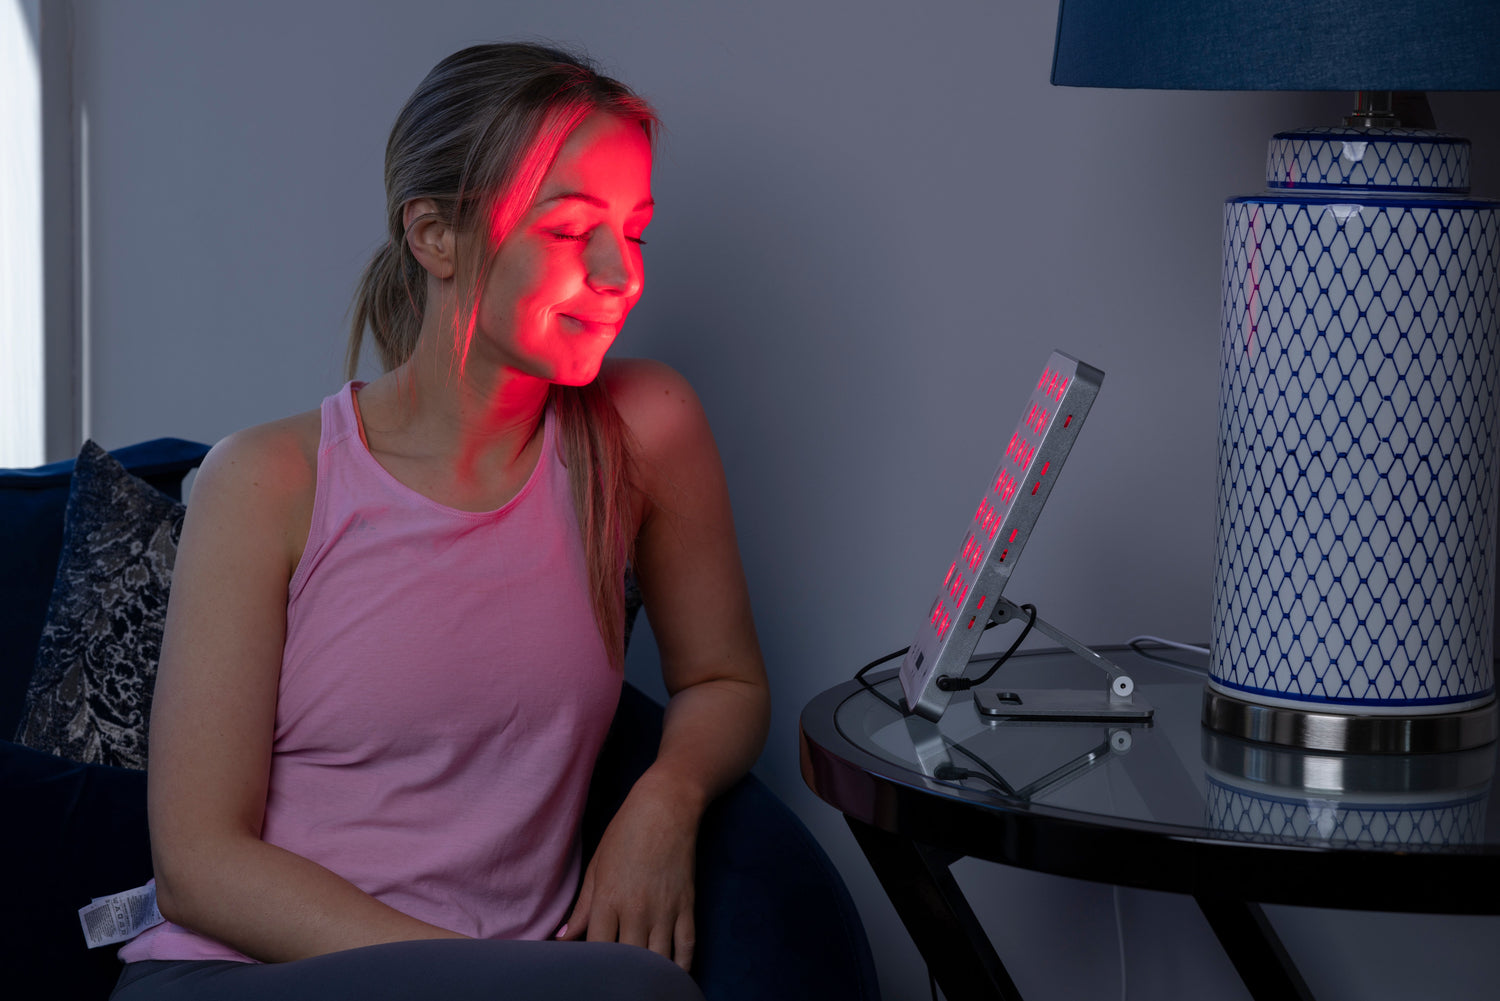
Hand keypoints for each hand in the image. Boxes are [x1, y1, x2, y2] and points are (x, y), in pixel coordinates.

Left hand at [557, 770, 701, 970]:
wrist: (665, 807)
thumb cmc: (625, 833)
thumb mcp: (597, 866)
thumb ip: (583, 907)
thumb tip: (564, 938)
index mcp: (608, 899)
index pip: (597, 949)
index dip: (592, 966)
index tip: (589, 974)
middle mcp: (637, 909)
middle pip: (628, 960)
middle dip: (620, 976)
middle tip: (613, 983)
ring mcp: (665, 909)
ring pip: (658, 960)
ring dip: (650, 976)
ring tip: (641, 984)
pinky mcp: (687, 905)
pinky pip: (686, 946)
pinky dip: (682, 966)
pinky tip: (673, 977)